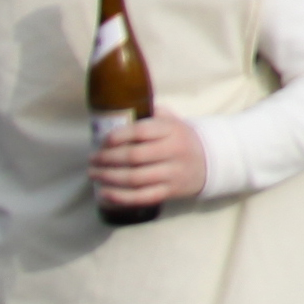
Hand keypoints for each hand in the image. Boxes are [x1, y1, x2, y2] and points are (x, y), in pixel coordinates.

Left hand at [92, 113, 209, 215]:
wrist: (211, 161)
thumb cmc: (180, 138)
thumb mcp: (172, 120)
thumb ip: (150, 113)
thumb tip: (118, 106)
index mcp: (172, 130)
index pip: (142, 131)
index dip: (118, 136)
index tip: (103, 140)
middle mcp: (174, 151)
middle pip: (134, 157)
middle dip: (107, 159)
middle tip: (92, 159)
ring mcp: (173, 173)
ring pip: (135, 179)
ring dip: (109, 177)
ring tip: (94, 174)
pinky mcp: (170, 191)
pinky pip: (142, 197)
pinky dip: (120, 197)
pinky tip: (104, 193)